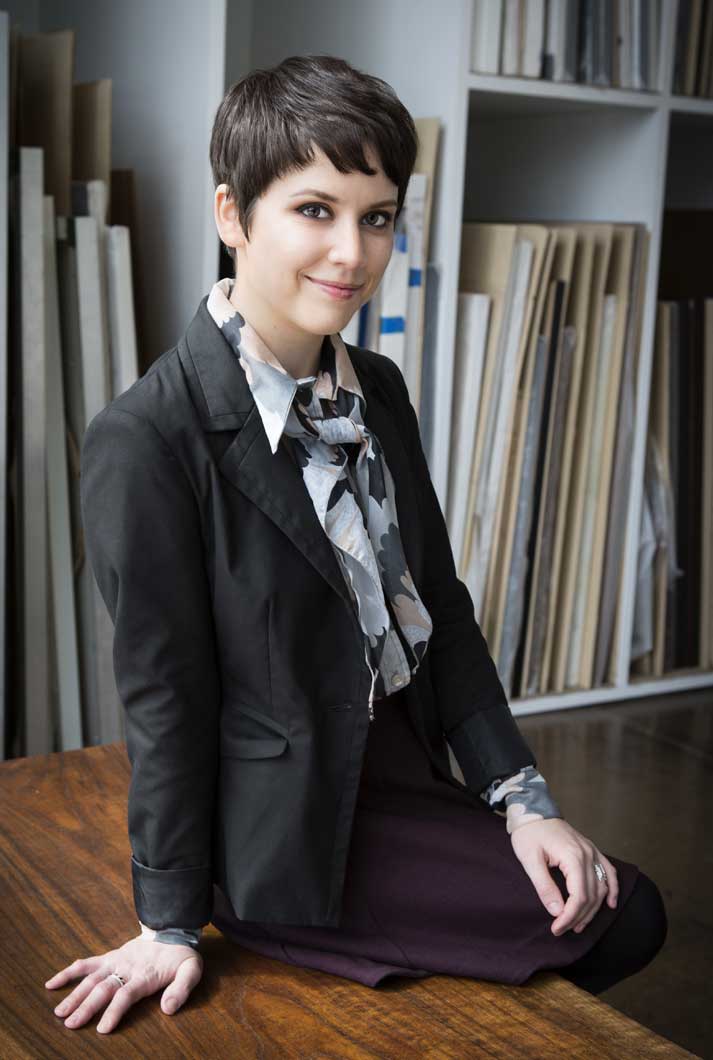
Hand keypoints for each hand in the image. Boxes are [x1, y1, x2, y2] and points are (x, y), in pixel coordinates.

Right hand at [44, 933, 202, 1033]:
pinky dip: (69, 972)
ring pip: (91, 979)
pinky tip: (52, 983)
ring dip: (74, 995)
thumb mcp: (191, 970)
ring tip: (59, 1013)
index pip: (126, 994)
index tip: (102, 1028)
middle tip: (70, 1024)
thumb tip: (168, 1009)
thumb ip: (182, 989)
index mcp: (145, 974)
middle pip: (104, 988)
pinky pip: (86, 964)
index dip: (114, 1011)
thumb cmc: (181, 956)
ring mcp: (115, 961)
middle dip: (86, 1006)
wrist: (172, 930)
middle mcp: (126, 968)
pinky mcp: (109, 957)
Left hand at [509, 817, 618, 936]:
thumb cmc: (528, 833)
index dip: (570, 917)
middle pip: (591, 895)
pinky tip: (611, 904)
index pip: (579, 896)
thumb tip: (557, 912)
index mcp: (573, 857)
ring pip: (602, 887)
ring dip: (593, 909)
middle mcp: (587, 854)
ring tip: (579, 925)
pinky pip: (608, 871)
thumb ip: (544, 886)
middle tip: (563, 929)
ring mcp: (592, 851)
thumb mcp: (529, 860)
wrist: (533, 810)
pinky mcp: (591, 850)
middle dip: (578, 917)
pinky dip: (613, 889)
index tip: (557, 929)